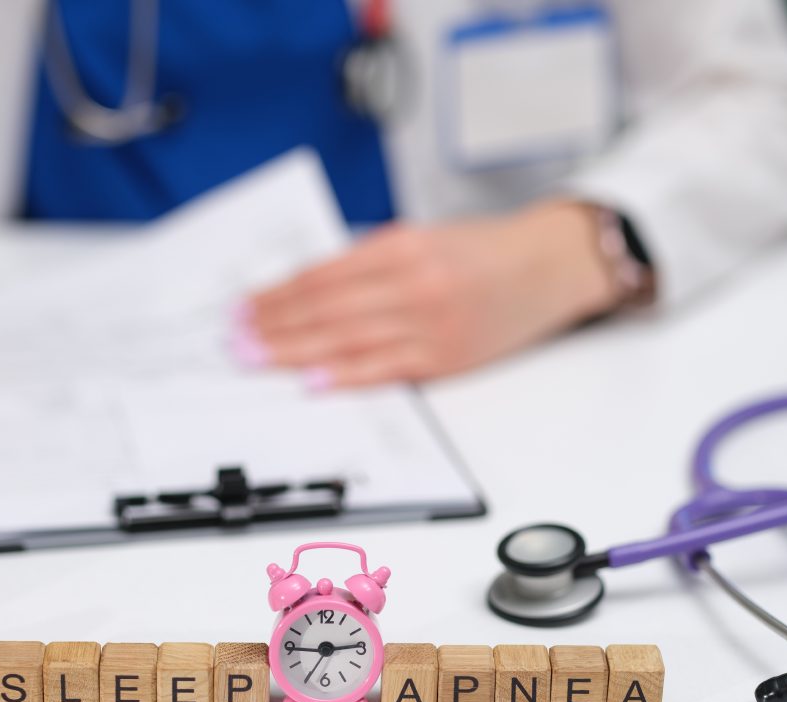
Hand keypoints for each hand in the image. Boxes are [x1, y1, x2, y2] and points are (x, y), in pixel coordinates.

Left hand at [236, 201, 621, 388]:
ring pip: (347, 340)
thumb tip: (309, 290)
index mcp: (402, 246)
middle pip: (326, 309)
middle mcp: (414, 283)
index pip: (322, 275)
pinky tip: (311, 380)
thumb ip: (369, 260)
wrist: (550, 265)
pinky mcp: (447, 358)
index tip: (245, 308)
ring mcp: (431, 324)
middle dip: (273, 326)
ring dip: (295, 351)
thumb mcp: (423, 237)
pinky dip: (345, 376)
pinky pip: (385, 369)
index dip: (277, 294)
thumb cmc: (485, 251)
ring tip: (257, 358)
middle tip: (236, 340)